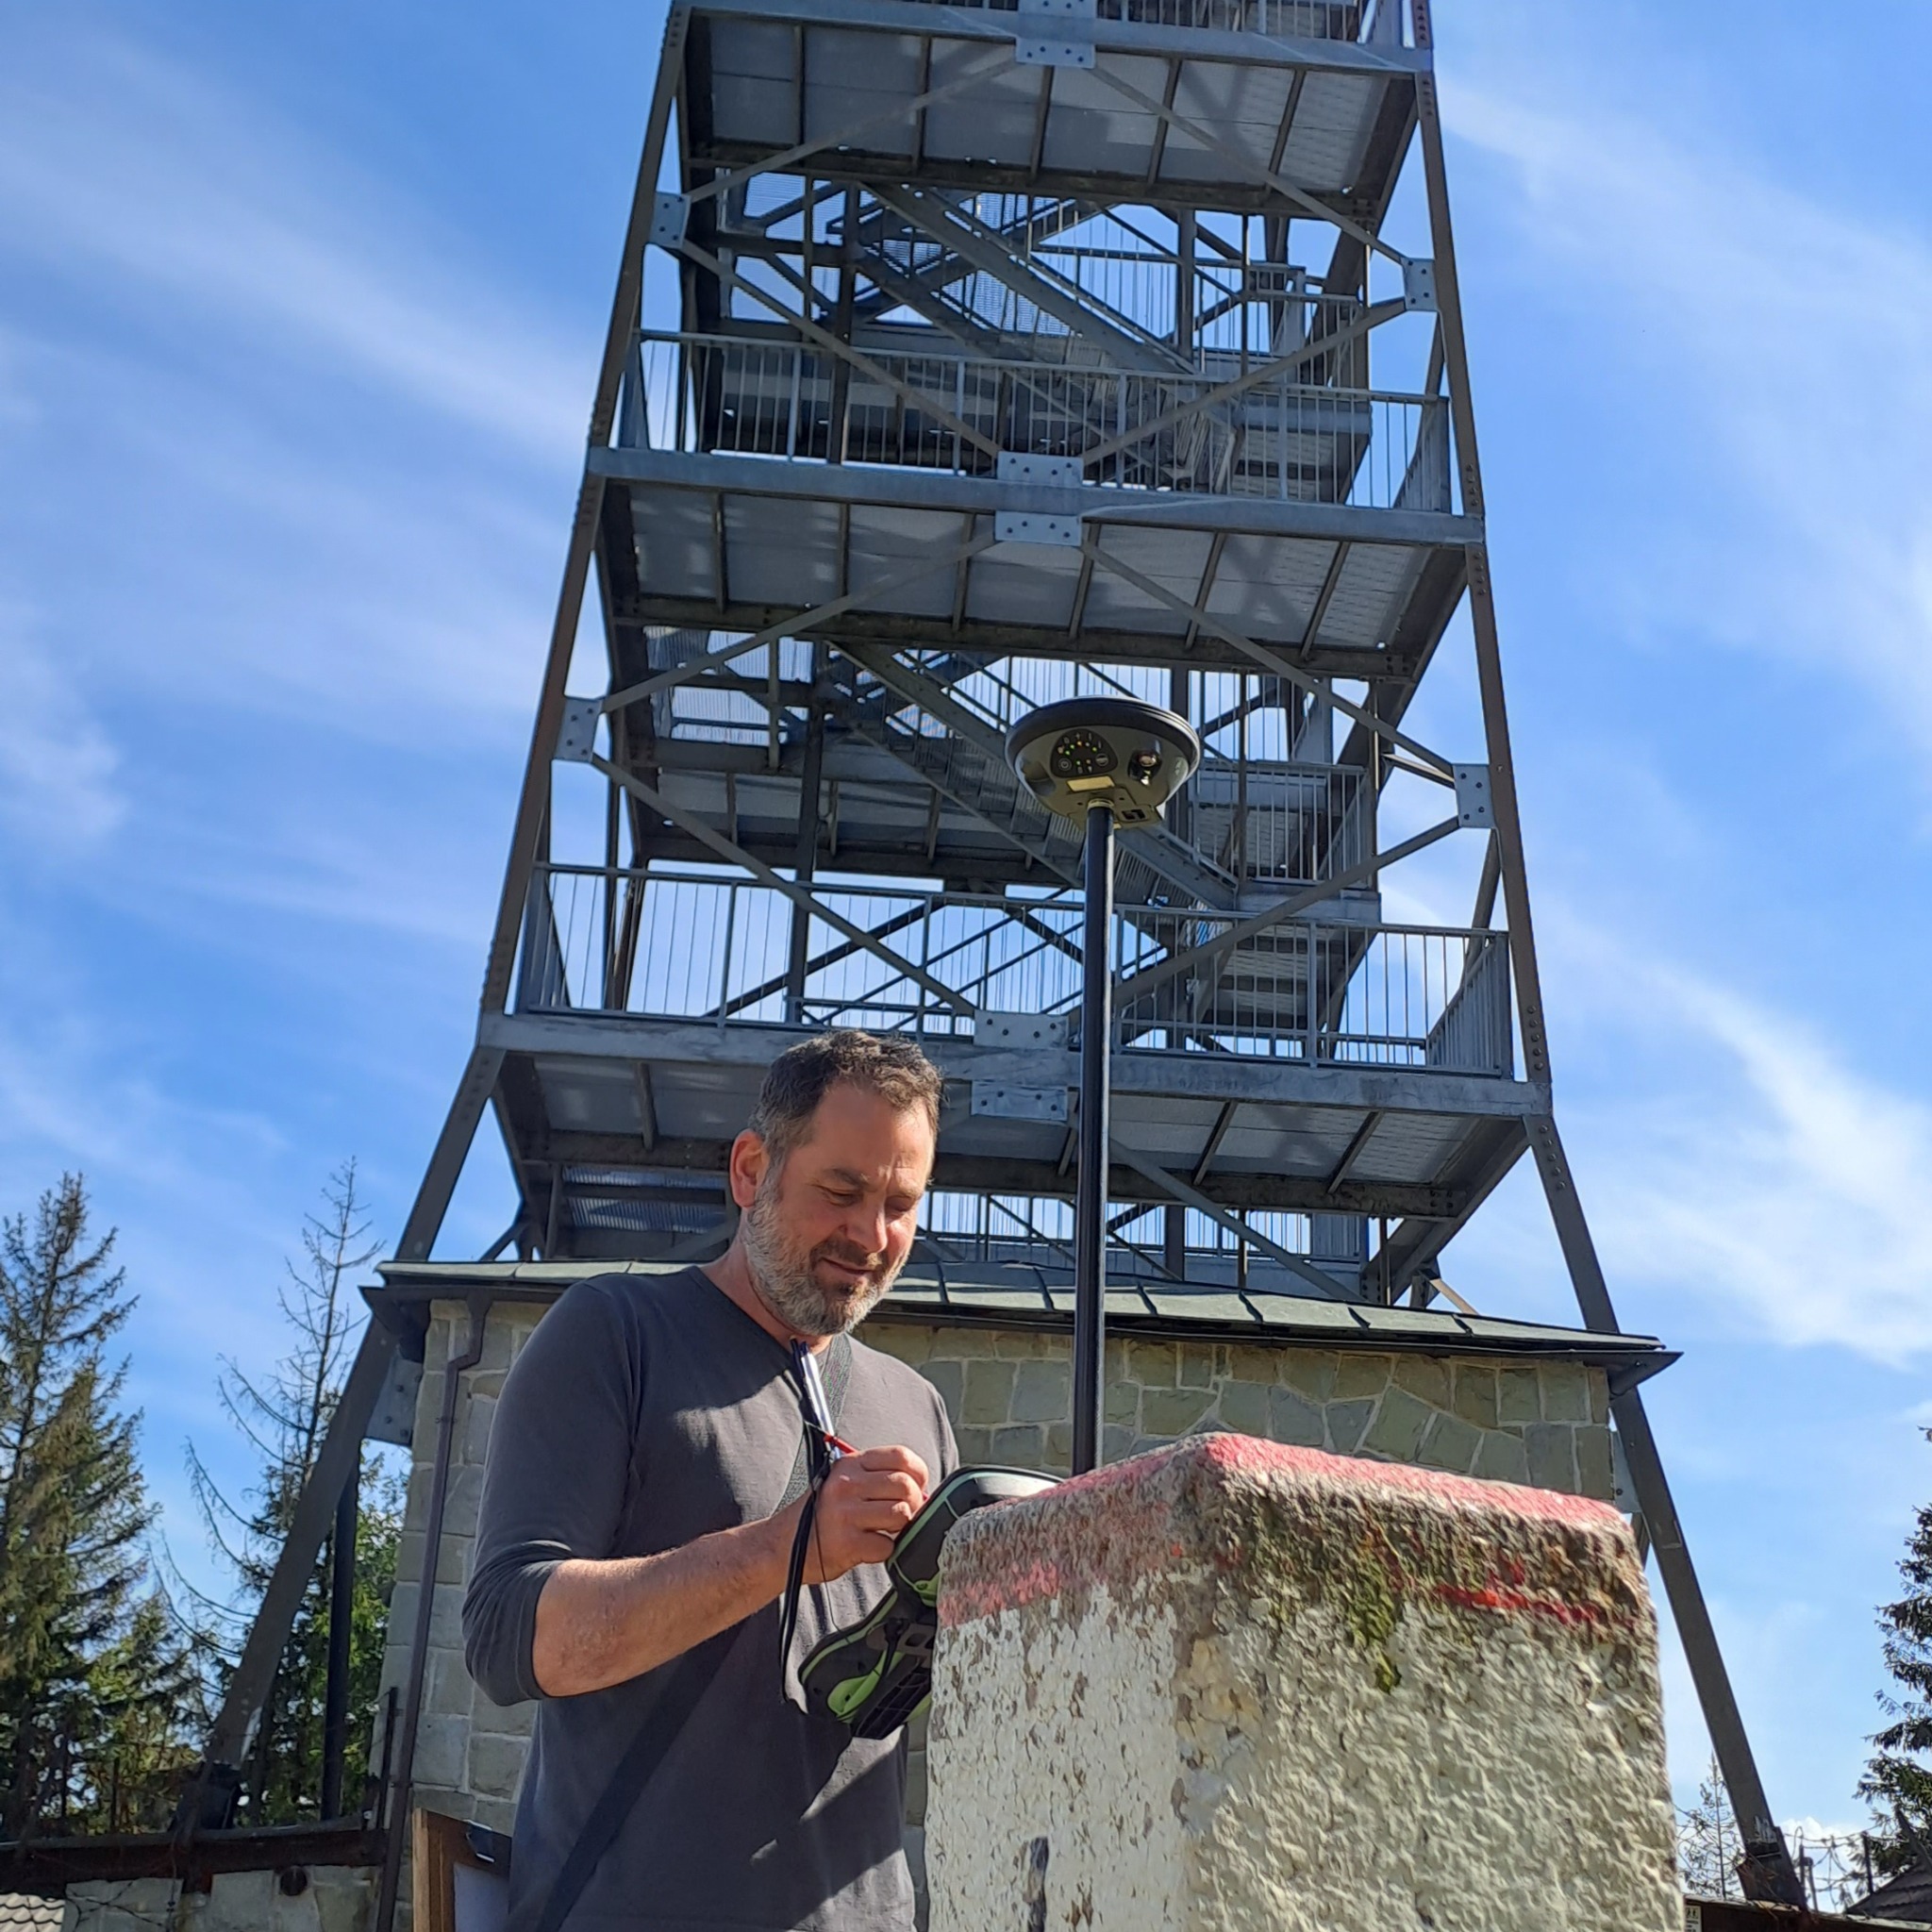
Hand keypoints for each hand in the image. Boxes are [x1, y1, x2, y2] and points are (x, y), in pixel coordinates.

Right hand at [790, 1445, 928, 1584]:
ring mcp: (845, 1513)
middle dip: (912, 1503)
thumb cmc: (822, 1514)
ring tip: (883, 1530)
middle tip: (902, 1514)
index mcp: (849, 1464)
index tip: (918, 1485)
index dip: (918, 1472)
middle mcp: (846, 1485)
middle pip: (905, 1486)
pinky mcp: (846, 1543)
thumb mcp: (844, 1482)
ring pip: (900, 1514)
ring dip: (899, 1528)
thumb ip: (877, 1478)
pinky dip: (884, 1550)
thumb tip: (920, 1489)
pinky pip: (887, 1546)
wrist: (783, 1545)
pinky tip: (869, 1547)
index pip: (900, 1455)